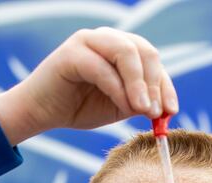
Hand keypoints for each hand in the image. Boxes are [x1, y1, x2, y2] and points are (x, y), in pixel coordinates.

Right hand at [0, 27, 178, 143]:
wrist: (40, 114)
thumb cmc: (78, 108)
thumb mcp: (117, 107)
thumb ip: (138, 102)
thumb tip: (162, 106)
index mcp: (120, 49)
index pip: (151, 60)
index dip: (165, 85)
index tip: (171, 110)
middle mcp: (106, 39)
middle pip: (143, 50)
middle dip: (154, 82)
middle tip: (157, 111)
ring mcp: (88, 41)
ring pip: (126, 52)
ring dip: (139, 83)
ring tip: (145, 110)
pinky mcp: (71, 53)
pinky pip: (103, 68)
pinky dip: (118, 89)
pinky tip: (125, 107)